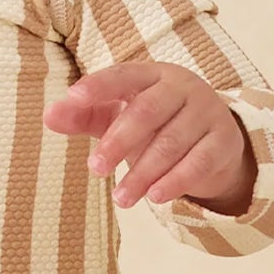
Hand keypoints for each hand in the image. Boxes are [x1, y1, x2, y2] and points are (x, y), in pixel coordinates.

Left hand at [43, 63, 256, 213]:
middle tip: (95, 169)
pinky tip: (156, 197)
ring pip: (172, 142)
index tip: (73, 98)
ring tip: (121, 198)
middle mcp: (183, 87)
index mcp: (152, 75)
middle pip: (147, 111)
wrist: (213, 141)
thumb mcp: (118, 117)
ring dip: (144, 172)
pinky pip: (199, 161)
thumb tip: (49, 116)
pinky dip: (176, 180)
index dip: (99, 85)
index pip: (123, 75)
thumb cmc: (155, 124)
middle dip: (118, 141)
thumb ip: (84, 115)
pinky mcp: (224, 140)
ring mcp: (207, 112)